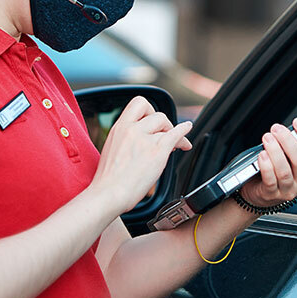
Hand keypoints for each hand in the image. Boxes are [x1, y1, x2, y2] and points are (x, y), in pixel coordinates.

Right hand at [92, 96, 191, 213]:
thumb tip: (142, 141)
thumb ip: (126, 140)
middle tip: (166, 136)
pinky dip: (184, 131)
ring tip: (177, 143)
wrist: (108, 194)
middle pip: (156, 113)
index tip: (154, 121)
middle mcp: (131, 129)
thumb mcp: (112, 150)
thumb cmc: (109, 180)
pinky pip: (176, 134)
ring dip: (173, 131)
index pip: (138, 103)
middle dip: (164, 123)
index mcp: (119, 128)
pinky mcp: (157, 151)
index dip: (150, 110)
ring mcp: (145, 139)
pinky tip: (188, 129)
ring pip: (166, 123)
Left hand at [239, 117, 296, 208]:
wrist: (262, 194)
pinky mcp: (272, 194)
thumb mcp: (295, 158)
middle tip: (277, 129)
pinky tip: (262, 155)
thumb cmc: (279, 172)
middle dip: (288, 140)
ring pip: (284, 171)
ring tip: (267, 138)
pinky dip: (266, 166)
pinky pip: (270, 180)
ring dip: (275, 151)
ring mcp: (288, 189)